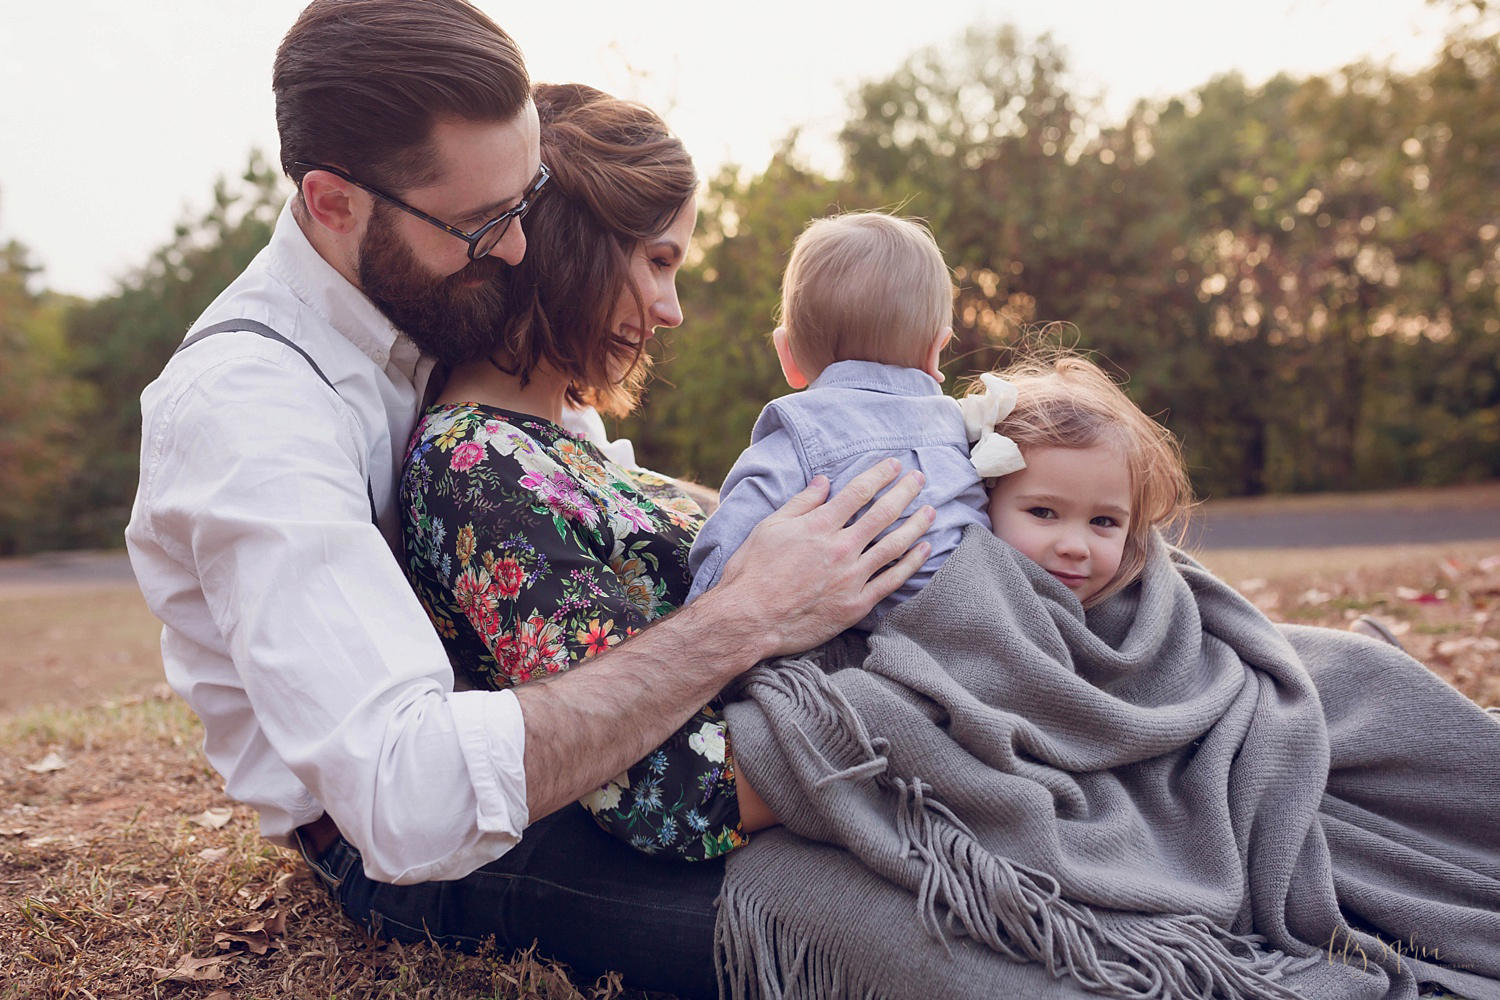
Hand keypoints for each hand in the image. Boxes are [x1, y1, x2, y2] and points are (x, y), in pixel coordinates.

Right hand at [707, 459, 933, 660]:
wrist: (749, 619)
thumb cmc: (753, 572)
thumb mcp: (770, 527)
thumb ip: (801, 503)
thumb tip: (824, 481)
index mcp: (820, 526)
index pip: (859, 492)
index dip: (880, 475)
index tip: (895, 465)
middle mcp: (841, 548)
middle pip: (883, 514)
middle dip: (905, 492)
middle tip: (920, 479)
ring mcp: (852, 577)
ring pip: (894, 545)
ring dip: (916, 525)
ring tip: (931, 511)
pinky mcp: (856, 604)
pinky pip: (892, 581)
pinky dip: (911, 563)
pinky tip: (924, 550)